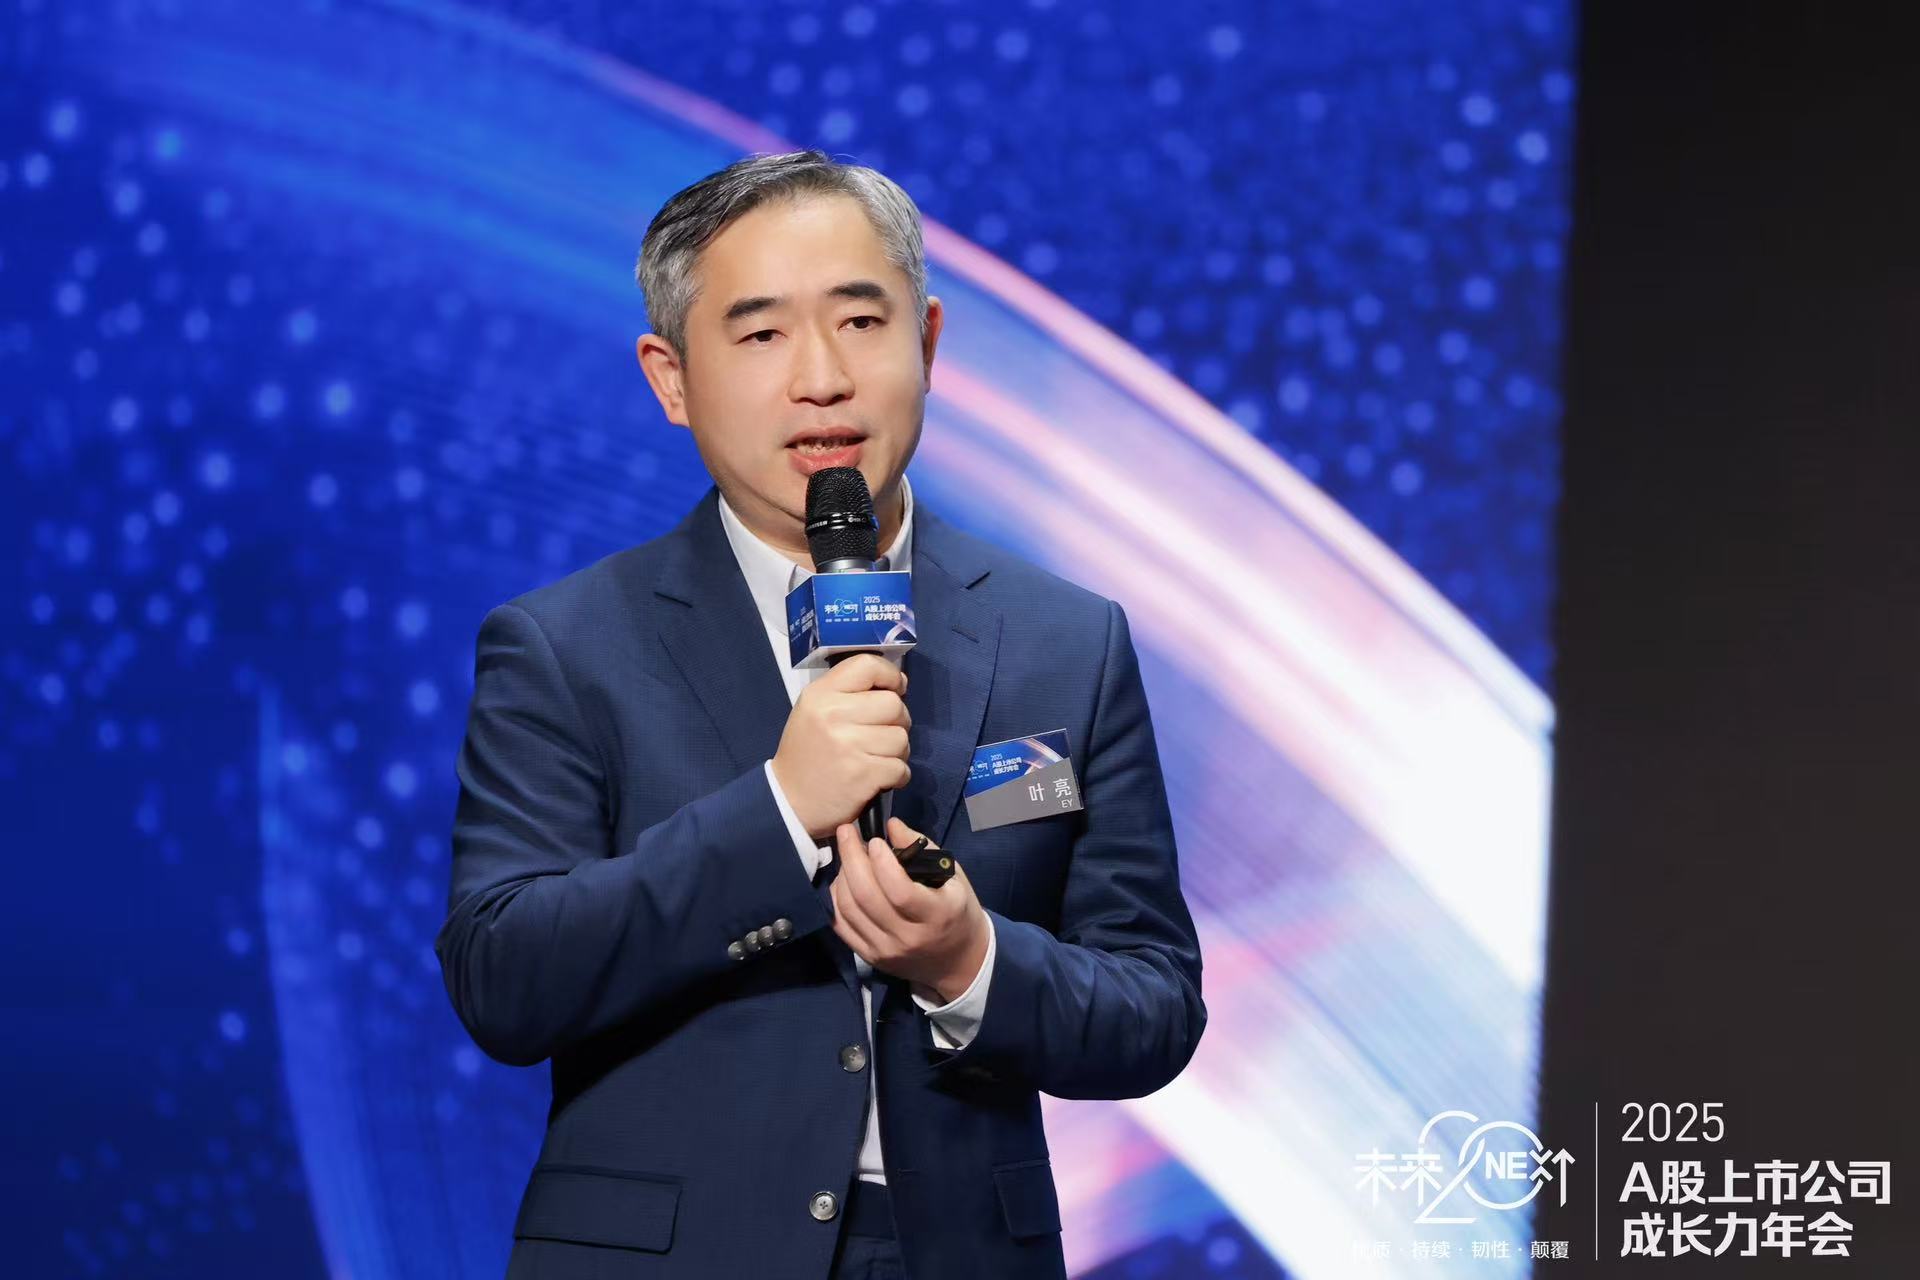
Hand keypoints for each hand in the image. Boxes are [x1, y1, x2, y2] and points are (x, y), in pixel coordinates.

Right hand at [771, 654, 911, 838]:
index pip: (868, 665)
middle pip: (894, 704)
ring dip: (898, 751)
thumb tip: (895, 686)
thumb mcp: (814, 711)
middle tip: (883, 733)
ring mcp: (849, 745)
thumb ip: (848, 692)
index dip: (891, 676)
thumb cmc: (807, 753)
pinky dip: (897, 775)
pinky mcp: (863, 774)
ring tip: (879, 757)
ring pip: (901, 737)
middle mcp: (834, 714)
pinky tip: (881, 777)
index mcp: (821, 694)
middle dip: (898, 720)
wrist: (789, 801)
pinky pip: (901, 767)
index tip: (895, 689)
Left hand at [829, 817, 989, 1003]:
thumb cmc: (957, 912)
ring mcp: (885, 950)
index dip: (882, 862)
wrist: (957, 961)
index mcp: (937, 915)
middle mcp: (908, 937)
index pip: (900, 891)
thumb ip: (923, 849)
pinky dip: (836, 899)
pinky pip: (842, 925)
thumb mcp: (954, 877)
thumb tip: (891, 825)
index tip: (875, 840)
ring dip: (841, 877)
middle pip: (867, 897)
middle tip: (846, 833)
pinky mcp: (870, 957)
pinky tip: (843, 881)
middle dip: (851, 858)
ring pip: (849, 910)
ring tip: (847, 856)